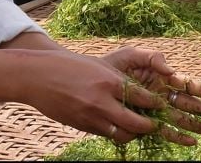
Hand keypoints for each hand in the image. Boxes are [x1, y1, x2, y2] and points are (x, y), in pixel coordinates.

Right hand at [14, 50, 170, 144]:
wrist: (39, 76)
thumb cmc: (70, 66)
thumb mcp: (99, 67)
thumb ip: (117, 80)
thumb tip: (136, 92)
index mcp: (110, 82)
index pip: (142, 98)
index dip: (155, 104)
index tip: (162, 105)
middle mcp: (102, 101)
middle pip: (135, 122)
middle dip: (149, 126)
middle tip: (155, 124)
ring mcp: (91, 116)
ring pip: (121, 134)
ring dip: (133, 134)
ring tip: (138, 129)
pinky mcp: (81, 126)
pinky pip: (105, 134)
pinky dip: (115, 133)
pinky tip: (119, 128)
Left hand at [104, 47, 200, 144]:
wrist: (90, 80)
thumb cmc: (112, 66)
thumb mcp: (131, 56)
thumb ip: (152, 58)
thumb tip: (171, 71)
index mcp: (163, 78)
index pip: (189, 86)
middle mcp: (163, 95)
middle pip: (192, 105)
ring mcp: (155, 109)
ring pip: (182, 119)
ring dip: (199, 127)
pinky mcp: (145, 120)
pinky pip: (164, 130)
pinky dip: (178, 136)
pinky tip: (191, 143)